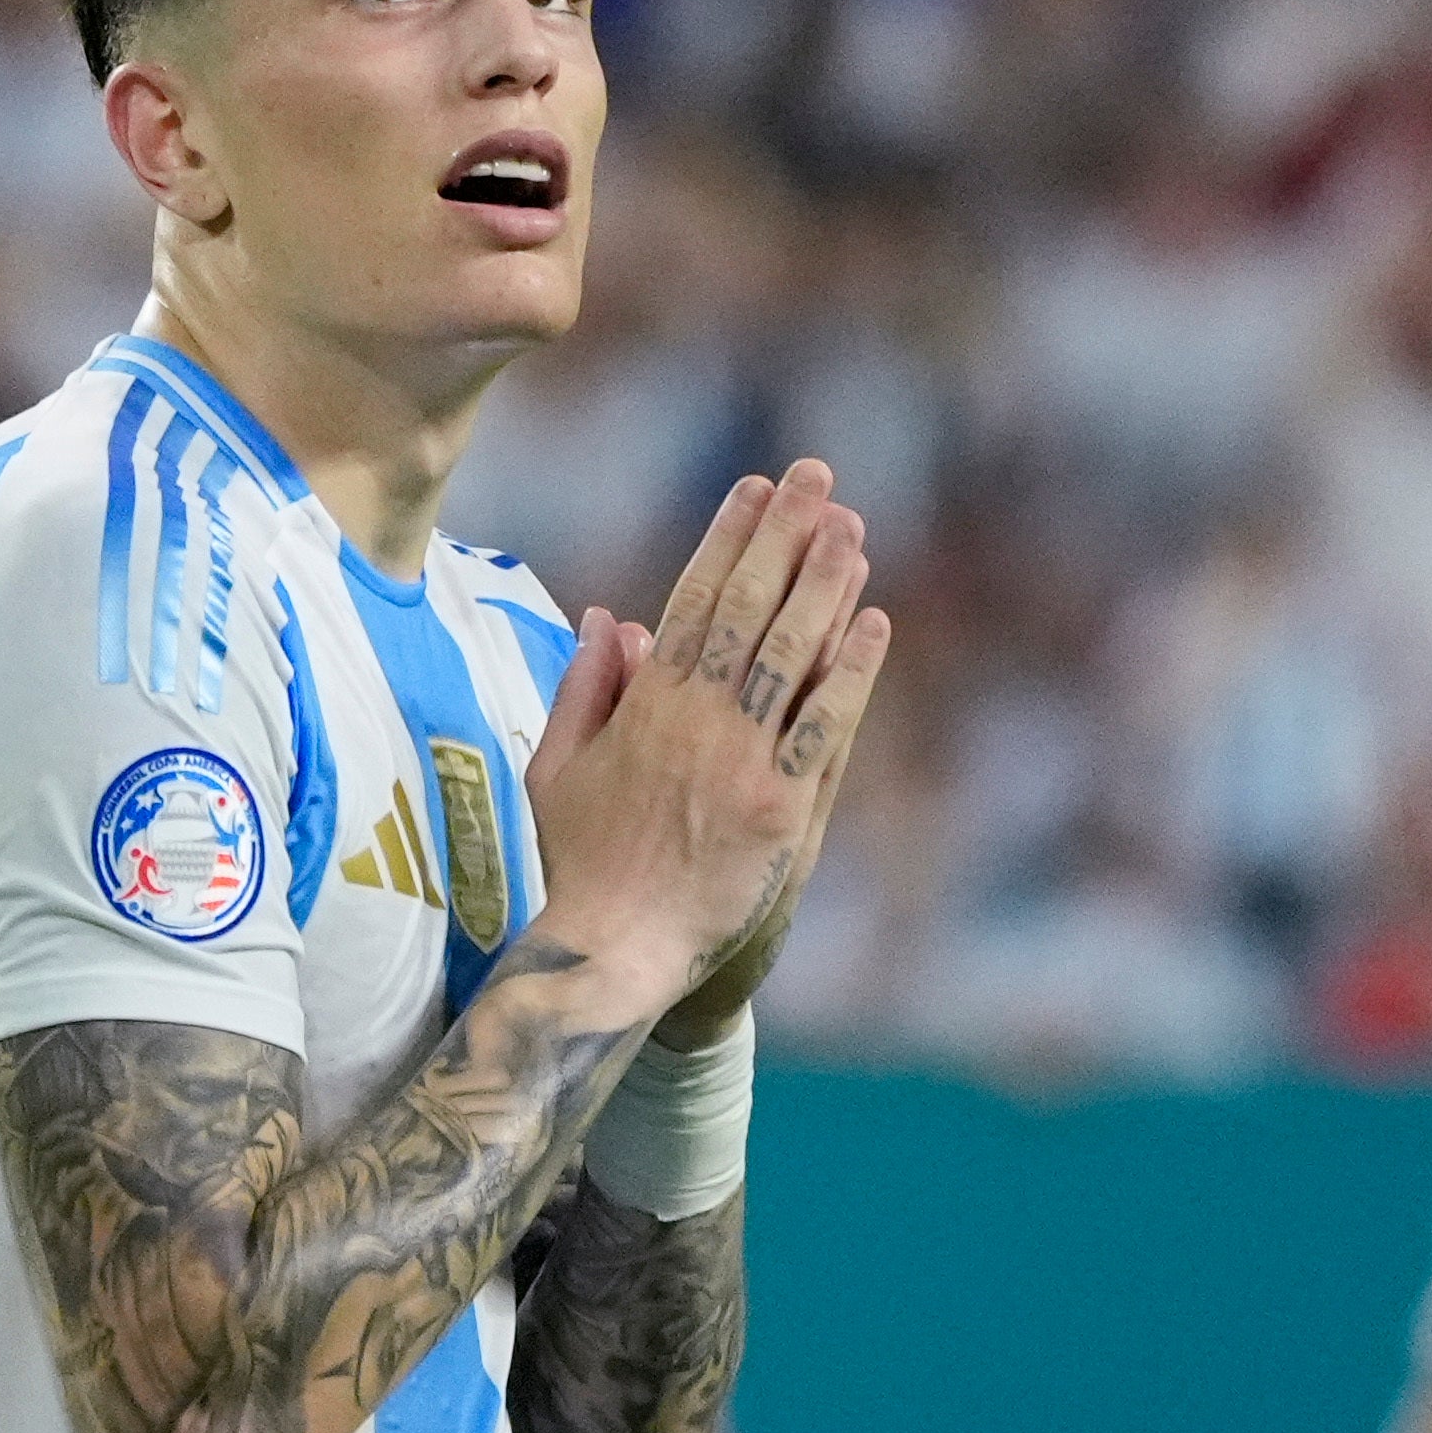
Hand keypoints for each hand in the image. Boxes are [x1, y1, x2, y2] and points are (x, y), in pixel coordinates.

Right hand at [517, 467, 887, 1021]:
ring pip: (791, 658)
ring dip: (824, 588)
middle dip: (784, 538)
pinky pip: (825, 731)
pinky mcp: (782, 813)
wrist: (610, 953)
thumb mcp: (558, 768)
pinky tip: (874, 624)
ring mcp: (743, 766)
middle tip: (818, 479)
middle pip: (750, 611)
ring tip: (852, 530)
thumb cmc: (575, 864)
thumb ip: (585, 689)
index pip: (695, 602)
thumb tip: (614, 618)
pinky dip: (851, 675)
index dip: (727, 539)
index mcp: (644, 708)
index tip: (754, 488)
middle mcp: (697, 723)